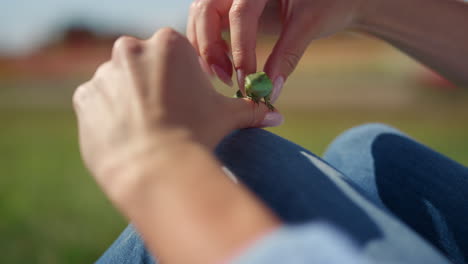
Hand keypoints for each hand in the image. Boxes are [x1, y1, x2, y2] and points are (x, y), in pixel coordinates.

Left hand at [73, 28, 282, 194]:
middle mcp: (132, 48)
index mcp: (169, 43)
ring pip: (119, 85)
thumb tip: (277, 115)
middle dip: (154, 89)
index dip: (181, 83)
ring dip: (130, 103)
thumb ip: (249, 110)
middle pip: (145, 67)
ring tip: (147, 131)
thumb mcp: (226, 117)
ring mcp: (104, 72)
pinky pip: (97, 104)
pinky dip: (109, 118)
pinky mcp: (84, 96)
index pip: (174, 58)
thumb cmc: (196, 134)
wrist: (156, 167)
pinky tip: (126, 137)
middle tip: (167, 118)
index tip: (184, 104)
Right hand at [188, 0, 363, 98]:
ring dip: (205, 47)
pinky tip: (225, 63)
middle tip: (226, 79)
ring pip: (200, 16)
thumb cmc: (329, 2)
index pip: (240, 14)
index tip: (246, 81)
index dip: (240, 50)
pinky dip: (208, 43)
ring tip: (224, 75)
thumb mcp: (310, 24)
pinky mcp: (229, 4)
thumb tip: (270, 90)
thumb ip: (288, 55)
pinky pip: (206, 21)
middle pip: (206, 11)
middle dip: (210, 47)